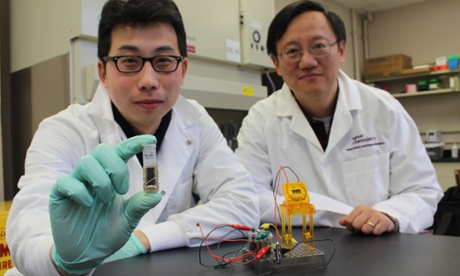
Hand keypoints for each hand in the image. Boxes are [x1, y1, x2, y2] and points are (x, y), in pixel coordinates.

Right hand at [49, 135, 161, 274]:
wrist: (87, 254)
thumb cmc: (107, 232)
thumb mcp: (128, 220)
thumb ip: (140, 205)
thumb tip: (156, 194)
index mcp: (111, 176)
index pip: (121, 152)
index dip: (135, 144)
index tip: (151, 141)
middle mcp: (93, 175)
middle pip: (102, 151)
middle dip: (116, 167)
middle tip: (122, 190)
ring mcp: (76, 182)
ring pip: (86, 163)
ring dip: (101, 181)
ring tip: (104, 199)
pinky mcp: (60, 194)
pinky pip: (67, 182)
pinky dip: (80, 192)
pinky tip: (86, 205)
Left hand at [338, 205, 395, 234]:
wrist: (386, 218)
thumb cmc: (369, 219)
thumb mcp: (358, 217)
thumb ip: (348, 219)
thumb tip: (341, 222)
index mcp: (360, 208)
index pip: (349, 220)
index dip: (350, 227)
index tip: (354, 227)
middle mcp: (368, 210)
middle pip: (356, 225)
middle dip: (359, 229)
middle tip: (363, 228)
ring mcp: (377, 215)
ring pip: (366, 229)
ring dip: (368, 232)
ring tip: (370, 229)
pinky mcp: (385, 222)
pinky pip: (376, 232)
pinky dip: (375, 233)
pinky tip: (377, 229)